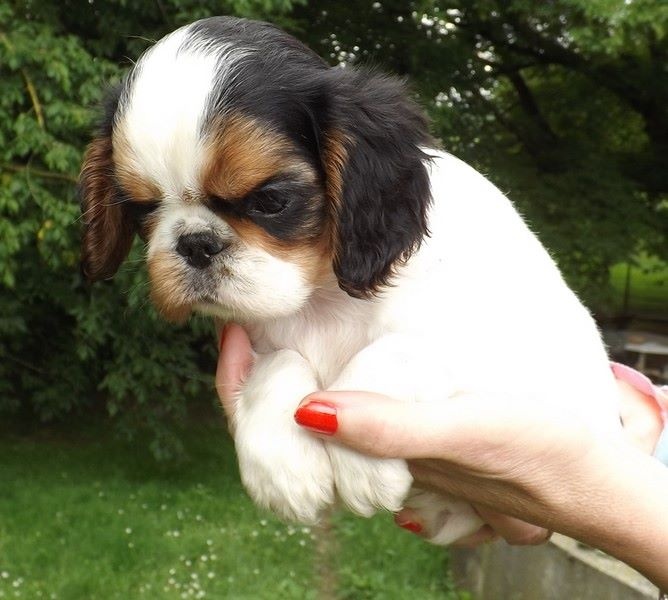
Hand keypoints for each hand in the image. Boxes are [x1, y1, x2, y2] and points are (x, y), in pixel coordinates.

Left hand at [215, 323, 550, 544]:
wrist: (584, 475)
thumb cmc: (535, 455)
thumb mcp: (464, 431)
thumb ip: (389, 428)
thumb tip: (308, 414)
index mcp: (370, 464)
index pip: (275, 442)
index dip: (243, 390)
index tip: (233, 332)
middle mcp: (365, 462)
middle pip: (278, 431)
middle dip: (253, 379)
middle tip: (245, 323)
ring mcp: (381, 448)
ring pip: (307, 418)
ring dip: (284, 375)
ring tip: (272, 327)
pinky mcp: (402, 434)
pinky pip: (341, 407)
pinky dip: (322, 375)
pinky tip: (325, 346)